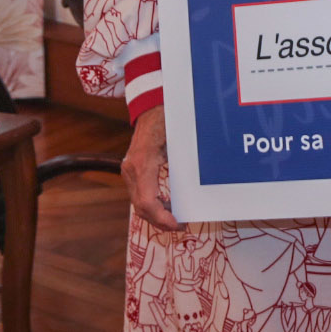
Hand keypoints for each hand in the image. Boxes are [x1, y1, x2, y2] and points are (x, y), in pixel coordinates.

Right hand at [122, 105, 181, 232]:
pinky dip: (152, 203)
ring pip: (138, 203)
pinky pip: (138, 193)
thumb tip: (202, 188)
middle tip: (181, 226)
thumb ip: (187, 165)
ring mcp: (128, 170)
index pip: (148, 203)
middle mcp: (131, 169)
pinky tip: (167, 204)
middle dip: (160, 221)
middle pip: (141, 207)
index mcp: (144, 164)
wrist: (152, 106)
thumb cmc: (169, 120)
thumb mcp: (181, 142)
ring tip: (175, 218)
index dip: (163, 219)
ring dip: (156, 214)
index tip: (179, 225)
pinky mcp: (130, 169)